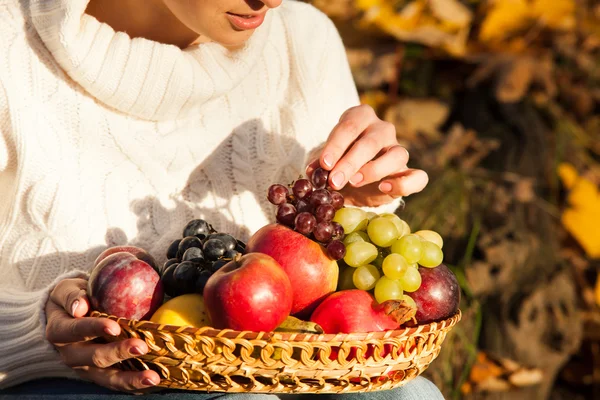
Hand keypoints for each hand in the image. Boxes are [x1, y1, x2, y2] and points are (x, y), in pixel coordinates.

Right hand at [45, 278, 160, 392]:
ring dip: (131, 379)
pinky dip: (136, 385)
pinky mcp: (99, 376)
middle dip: (119, 353)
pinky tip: (154, 382)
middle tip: (142, 347)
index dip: (95, 328)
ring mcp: (86, 369)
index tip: (115, 327)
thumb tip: (80, 306)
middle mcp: (71, 354)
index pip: (76, 330)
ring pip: (108, 378)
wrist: (66, 318)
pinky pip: (118, 383)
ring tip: (153, 377)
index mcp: (60, 331)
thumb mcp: (66, 289)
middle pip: (95, 357)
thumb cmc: (73, 298)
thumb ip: (72, 296)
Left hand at [307, 105, 427, 207]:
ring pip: (397, 154)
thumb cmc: (337, 162)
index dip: (336, 146)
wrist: (352, 182)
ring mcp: (398, 149)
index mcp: (360, 117)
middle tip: (334, 181)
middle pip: (370, 142)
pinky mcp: (408, 172)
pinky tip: (384, 188)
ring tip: (354, 182)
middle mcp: (382, 129)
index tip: (324, 164)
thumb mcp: (325, 161)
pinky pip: (418, 177)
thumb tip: (313, 171)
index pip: (349, 126)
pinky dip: (404, 183)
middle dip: (350, 163)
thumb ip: (319, 165)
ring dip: (374, 170)